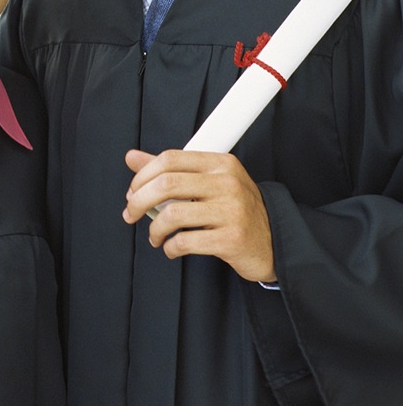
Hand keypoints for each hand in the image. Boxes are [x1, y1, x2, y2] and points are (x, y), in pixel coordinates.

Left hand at [122, 149, 276, 282]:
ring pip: (173, 214)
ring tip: (155, 236)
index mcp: (220, 163)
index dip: (142, 175)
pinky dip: (170, 247)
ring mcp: (232, 211)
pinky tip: (171, 248)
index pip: (169, 159)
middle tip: (130, 213)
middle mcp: (228, 183)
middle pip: (166, 184)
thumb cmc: (234, 210)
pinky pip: (186, 241)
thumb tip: (131, 157)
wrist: (276, 242)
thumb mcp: (207, 182)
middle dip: (139, 201)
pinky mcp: (232, 239)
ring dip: (154, 229)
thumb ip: (169, 170)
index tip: (132, 192)